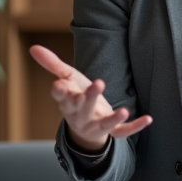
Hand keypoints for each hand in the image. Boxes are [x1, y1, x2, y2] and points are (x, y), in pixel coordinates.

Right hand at [29, 45, 151, 150]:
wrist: (84, 127)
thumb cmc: (75, 96)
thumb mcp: (66, 79)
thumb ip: (52, 64)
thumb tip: (33, 48)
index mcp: (67, 102)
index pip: (61, 97)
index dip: (60, 92)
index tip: (59, 85)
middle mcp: (80, 115)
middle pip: (83, 107)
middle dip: (90, 97)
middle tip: (99, 83)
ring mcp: (96, 124)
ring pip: (103, 123)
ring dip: (113, 118)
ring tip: (124, 110)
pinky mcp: (111, 131)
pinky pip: (123, 132)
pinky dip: (135, 127)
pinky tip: (148, 119)